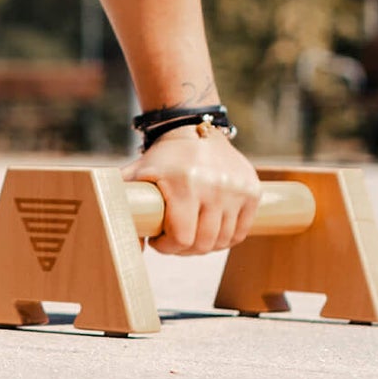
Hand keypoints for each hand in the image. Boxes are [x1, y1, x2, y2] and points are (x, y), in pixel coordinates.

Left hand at [130, 123, 261, 255]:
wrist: (193, 129)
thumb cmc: (161, 159)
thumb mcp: (136, 176)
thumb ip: (125, 209)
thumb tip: (134, 249)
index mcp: (184, 183)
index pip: (182, 238)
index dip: (167, 247)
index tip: (158, 240)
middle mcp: (215, 186)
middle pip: (203, 244)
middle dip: (184, 248)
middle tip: (174, 239)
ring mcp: (237, 189)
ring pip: (223, 241)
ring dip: (204, 244)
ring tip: (191, 233)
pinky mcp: (253, 191)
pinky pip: (241, 232)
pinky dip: (225, 237)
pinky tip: (210, 229)